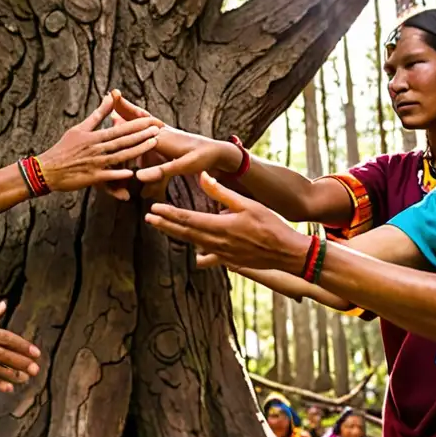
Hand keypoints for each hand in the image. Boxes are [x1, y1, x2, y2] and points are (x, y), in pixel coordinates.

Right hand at [37, 91, 161, 195]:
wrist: (48, 169)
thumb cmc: (64, 148)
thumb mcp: (79, 128)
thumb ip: (97, 114)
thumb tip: (110, 96)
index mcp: (94, 137)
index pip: (119, 129)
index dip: (136, 125)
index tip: (150, 120)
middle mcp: (96, 149)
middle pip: (123, 140)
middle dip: (142, 135)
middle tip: (158, 129)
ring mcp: (95, 163)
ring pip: (120, 156)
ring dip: (137, 150)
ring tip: (152, 145)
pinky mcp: (92, 177)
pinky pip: (108, 176)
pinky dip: (119, 174)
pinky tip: (132, 173)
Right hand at [113, 94, 241, 192]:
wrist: (218, 153)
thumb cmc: (202, 159)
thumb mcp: (183, 167)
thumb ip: (161, 171)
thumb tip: (139, 176)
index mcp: (162, 137)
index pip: (138, 127)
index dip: (123, 120)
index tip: (109, 113)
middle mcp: (162, 130)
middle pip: (139, 116)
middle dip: (125, 106)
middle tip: (111, 94)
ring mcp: (165, 131)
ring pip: (143, 118)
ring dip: (130, 111)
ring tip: (117, 103)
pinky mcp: (167, 134)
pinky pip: (149, 123)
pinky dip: (139, 118)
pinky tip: (133, 119)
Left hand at [145, 172, 307, 270]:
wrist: (286, 252)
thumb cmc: (270, 225)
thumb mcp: (247, 203)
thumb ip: (221, 192)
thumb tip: (202, 176)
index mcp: (220, 226)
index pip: (187, 219)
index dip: (169, 214)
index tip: (154, 210)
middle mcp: (217, 242)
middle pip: (185, 233)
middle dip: (165, 225)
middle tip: (149, 218)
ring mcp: (222, 254)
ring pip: (193, 244)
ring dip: (176, 235)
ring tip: (162, 228)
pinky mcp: (229, 260)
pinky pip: (208, 257)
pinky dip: (198, 252)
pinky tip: (194, 252)